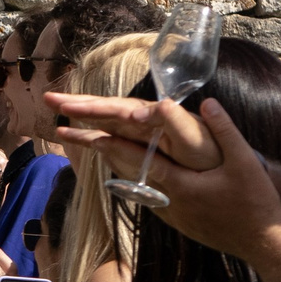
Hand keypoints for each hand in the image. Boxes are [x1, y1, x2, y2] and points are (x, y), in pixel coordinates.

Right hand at [48, 90, 221, 172]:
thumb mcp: (200, 144)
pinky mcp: (147, 156)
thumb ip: (178, 126)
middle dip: (80, 106)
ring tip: (56, 124)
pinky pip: (115, 145)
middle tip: (49, 98)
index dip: (95, 107)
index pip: (120, 109)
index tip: (70, 105)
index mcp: (161, 119)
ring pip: (108, 127)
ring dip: (83, 123)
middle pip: (109, 113)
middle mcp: (151, 126)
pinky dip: (95, 141)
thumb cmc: (220, 162)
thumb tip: (155, 107)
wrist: (231, 183)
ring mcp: (147, 140)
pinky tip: (78, 140)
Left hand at [65, 98, 280, 259]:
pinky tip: (132, 175)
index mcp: (180, 184)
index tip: (92, 133)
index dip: (114, 145)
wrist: (261, 242)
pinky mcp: (177, 221)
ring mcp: (171, 213)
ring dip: (116, 167)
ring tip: (96, 151)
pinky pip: (148, 197)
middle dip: (102, 151)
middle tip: (76, 137)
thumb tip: (207, 102)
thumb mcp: (244, 162)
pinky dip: (134, 182)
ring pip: (135, 186)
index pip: (139, 160)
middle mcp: (168, 200)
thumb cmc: (255, 201)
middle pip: (128, 172)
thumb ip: (225, 130)